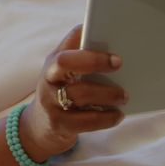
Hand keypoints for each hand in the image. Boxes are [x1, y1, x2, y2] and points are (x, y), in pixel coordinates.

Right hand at [22, 25, 127, 159]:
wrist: (39, 126)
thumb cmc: (61, 91)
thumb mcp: (65, 72)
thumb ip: (81, 56)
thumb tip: (112, 39)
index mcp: (53, 62)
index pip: (67, 41)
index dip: (88, 42)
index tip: (113, 51)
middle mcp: (48, 79)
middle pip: (65, 62)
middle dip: (94, 61)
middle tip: (120, 64)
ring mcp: (51, 102)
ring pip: (78, 93)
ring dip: (106, 93)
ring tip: (124, 96)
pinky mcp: (59, 124)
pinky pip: (85, 121)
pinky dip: (105, 118)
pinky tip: (118, 115)